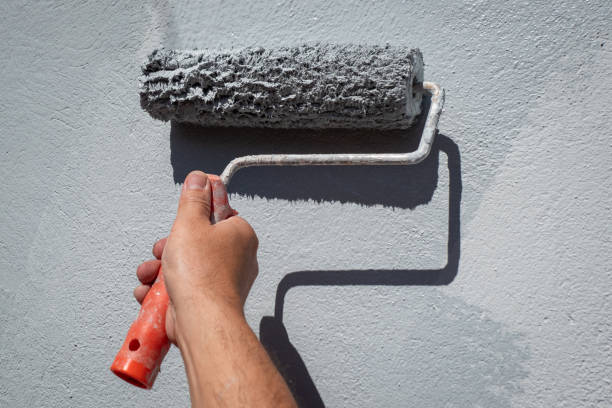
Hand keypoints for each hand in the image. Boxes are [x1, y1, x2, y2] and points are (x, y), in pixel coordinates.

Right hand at [133, 170, 258, 343]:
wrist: (201, 322)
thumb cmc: (201, 274)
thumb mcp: (190, 223)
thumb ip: (193, 200)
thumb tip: (200, 178)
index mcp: (240, 235)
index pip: (219, 214)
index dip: (195, 217)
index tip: (181, 221)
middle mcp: (237, 258)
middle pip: (196, 241)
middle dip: (169, 247)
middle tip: (162, 251)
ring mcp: (222, 281)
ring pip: (185, 266)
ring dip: (159, 269)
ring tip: (149, 275)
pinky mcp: (207, 301)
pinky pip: (182, 288)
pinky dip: (162, 290)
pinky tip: (149, 293)